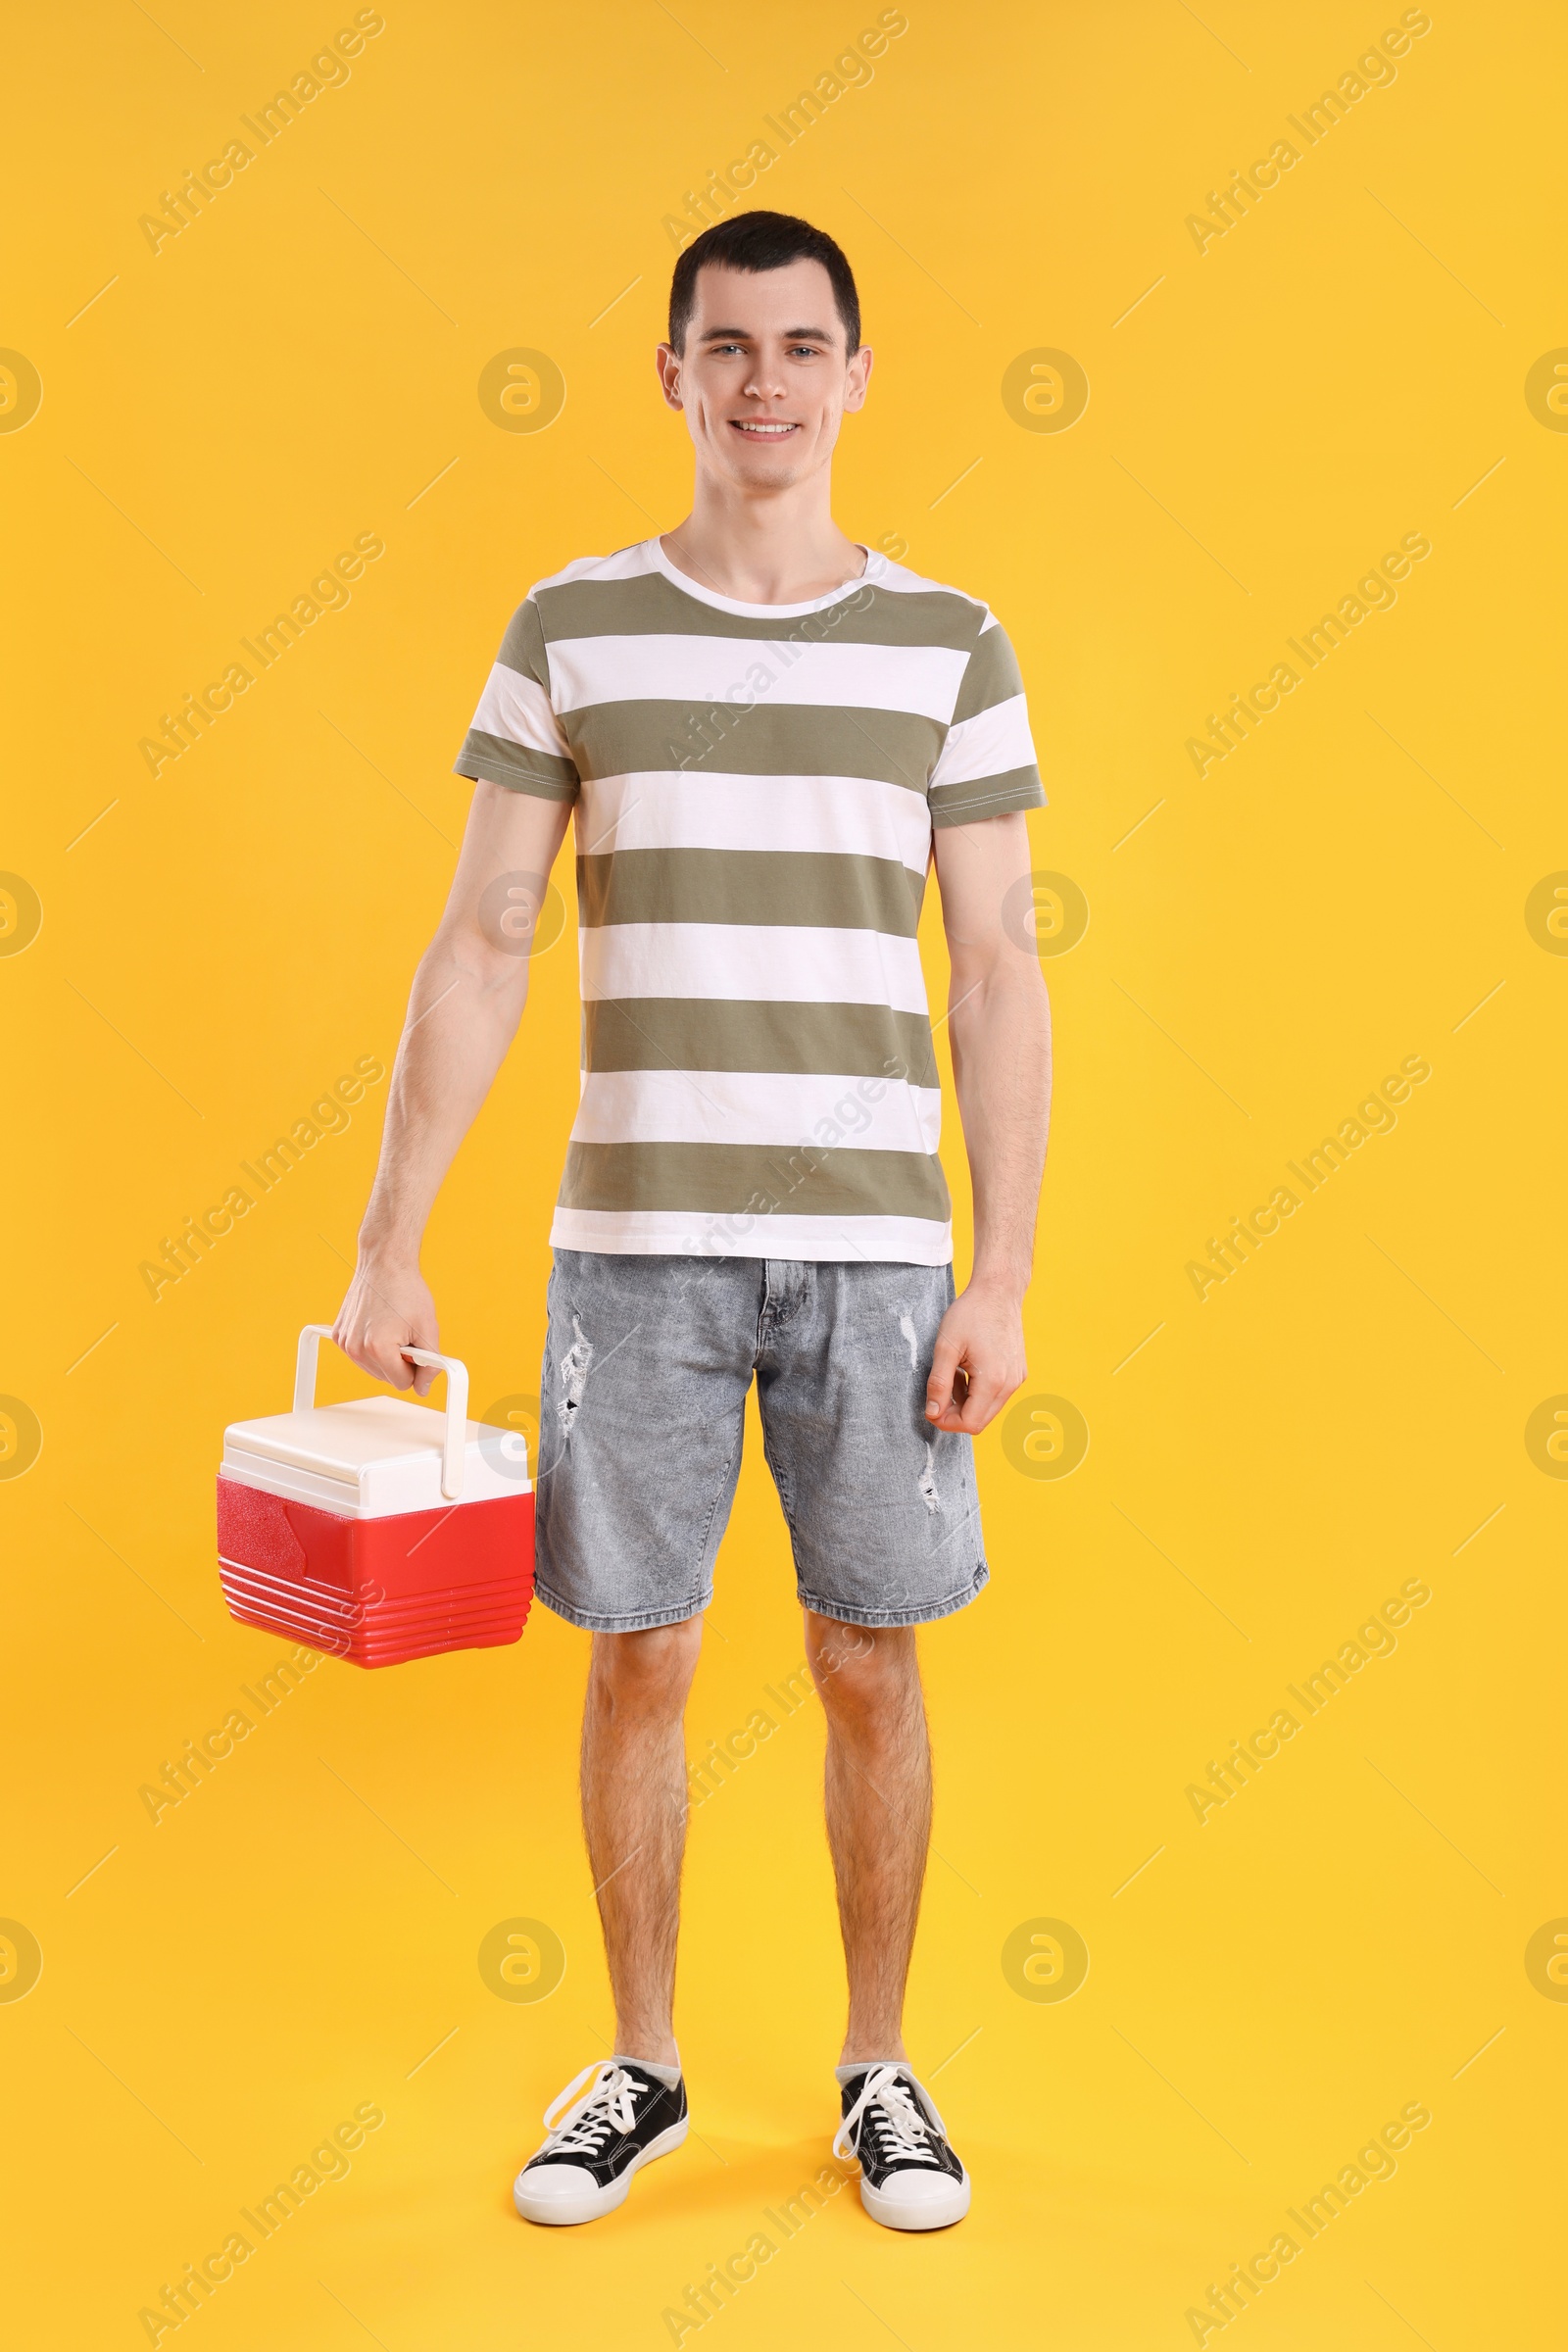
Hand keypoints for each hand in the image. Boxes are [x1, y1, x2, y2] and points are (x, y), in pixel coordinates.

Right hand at [332, 1255, 439, 1395]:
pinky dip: (372, 1347)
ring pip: (374, 1369)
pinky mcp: (338, 1335)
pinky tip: (379, 1325)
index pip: (403, 1383)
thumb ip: (430, 1364)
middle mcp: (356, 1348)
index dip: (416, 1368)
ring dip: (387, 1355)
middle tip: (406, 1334)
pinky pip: (361, 1355)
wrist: (384, 1264)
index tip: (418, 1349)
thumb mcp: (429, 1328)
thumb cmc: (407, 1291)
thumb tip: (423, 1388)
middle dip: (401, 1362)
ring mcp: (344, 1342)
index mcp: (379, 1349)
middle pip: (387, 1378)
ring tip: (393, 1328)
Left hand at [924, 1281, 1026, 1435]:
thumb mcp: (946, 1348)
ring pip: (988, 1408)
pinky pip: (997, 1395)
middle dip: (955, 1412)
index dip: (947, 1422)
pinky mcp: (1018, 1372)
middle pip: (980, 1420)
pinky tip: (967, 1368)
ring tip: (953, 1373)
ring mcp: (1017, 1379)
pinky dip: (978, 1390)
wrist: (998, 1292)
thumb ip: (938, 1384)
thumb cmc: (971, 1314)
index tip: (930, 1408)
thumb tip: (933, 1413)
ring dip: (966, 1401)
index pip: (970, 1423)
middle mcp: (1010, 1384)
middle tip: (938, 1390)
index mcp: (993, 1380)